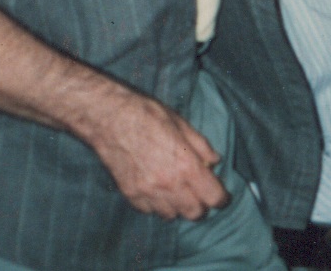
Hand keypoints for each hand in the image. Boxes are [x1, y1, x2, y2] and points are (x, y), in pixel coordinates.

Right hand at [83, 89, 228, 219]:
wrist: (109, 118)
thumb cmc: (147, 115)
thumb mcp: (181, 124)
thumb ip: (201, 146)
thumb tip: (214, 161)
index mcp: (186, 166)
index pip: (213, 198)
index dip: (220, 197)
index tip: (220, 194)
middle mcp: (168, 185)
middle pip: (195, 214)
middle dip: (201, 205)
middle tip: (198, 191)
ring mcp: (148, 193)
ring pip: (172, 215)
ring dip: (178, 206)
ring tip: (176, 190)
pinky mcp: (131, 195)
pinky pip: (150, 211)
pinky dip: (156, 204)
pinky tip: (156, 189)